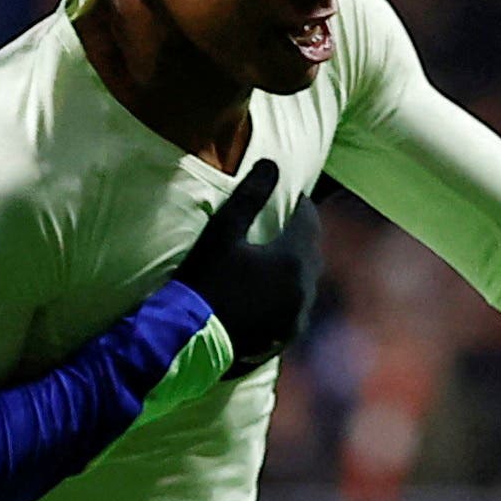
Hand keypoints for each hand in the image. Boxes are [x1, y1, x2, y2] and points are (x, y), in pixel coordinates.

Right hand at [166, 159, 316, 370]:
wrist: (190, 337)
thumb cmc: (204, 279)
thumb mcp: (223, 231)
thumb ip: (250, 196)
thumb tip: (273, 163)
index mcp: (293, 258)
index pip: (308, 220)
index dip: (300, 205)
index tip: (291, 197)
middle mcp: (303, 287)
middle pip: (311, 251)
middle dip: (301, 235)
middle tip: (286, 224)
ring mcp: (297, 315)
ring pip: (306, 281)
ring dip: (296, 267)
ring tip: (279, 259)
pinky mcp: (287, 335)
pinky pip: (297, 308)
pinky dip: (289, 295)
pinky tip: (275, 293)